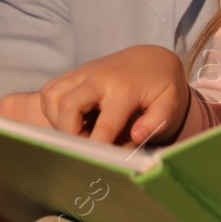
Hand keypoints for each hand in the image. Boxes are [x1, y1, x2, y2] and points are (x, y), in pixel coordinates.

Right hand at [0, 44, 188, 145]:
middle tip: (84, 146)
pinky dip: (52, 109)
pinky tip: (69, 119)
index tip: (97, 163)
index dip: (98, 148)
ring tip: (77, 132)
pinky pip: (49, 90)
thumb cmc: (162, 86)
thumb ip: (156, 121)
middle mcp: (99, 78)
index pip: (105, 125)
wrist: (152, 58)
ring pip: (52, 96)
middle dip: (69, 134)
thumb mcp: (170, 103)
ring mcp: (83, 72)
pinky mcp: (74, 72)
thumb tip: (137, 137)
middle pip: (68, 106)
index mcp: (124, 89)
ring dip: (57, 120)